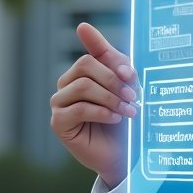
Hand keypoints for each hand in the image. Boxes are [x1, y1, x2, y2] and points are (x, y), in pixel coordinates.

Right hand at [50, 23, 137, 188]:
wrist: (124, 154)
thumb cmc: (125, 120)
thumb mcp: (127, 89)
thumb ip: (119, 68)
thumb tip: (105, 49)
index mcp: (85, 72)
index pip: (91, 51)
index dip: (98, 43)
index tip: (95, 37)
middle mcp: (68, 83)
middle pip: (85, 65)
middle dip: (113, 79)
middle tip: (134, 96)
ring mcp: (60, 102)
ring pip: (83, 86)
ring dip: (111, 97)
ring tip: (128, 111)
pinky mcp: (59, 122)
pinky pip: (78, 108)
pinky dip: (101, 112)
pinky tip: (115, 119)